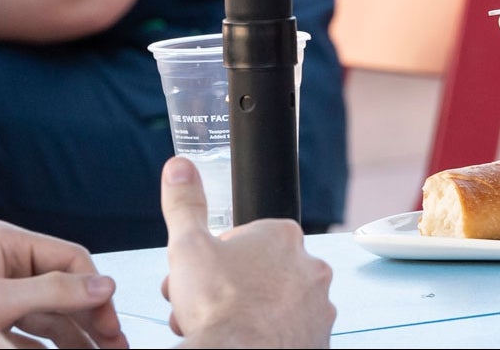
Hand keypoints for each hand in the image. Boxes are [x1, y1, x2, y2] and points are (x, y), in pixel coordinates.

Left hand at [0, 221, 125, 349]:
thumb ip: (54, 291)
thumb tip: (104, 286)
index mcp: (6, 242)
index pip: (71, 258)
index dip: (97, 291)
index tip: (110, 325)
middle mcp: (7, 264)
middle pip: (68, 289)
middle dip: (94, 320)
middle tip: (117, 346)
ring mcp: (2, 294)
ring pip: (57, 316)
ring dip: (81, 338)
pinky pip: (37, 335)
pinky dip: (56, 347)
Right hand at [159, 156, 335, 347]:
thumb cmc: (218, 306)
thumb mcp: (188, 246)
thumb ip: (186, 205)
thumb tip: (180, 167)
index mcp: (283, 236)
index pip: (243, 241)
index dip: (214, 261)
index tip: (199, 278)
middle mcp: (310, 267)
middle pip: (257, 274)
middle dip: (226, 289)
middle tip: (200, 307)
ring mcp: (319, 306)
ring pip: (273, 305)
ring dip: (245, 314)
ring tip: (218, 327)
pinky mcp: (319, 339)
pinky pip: (287, 332)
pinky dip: (266, 336)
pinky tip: (242, 341)